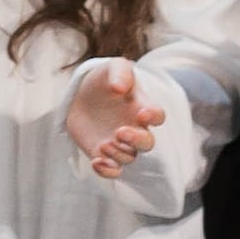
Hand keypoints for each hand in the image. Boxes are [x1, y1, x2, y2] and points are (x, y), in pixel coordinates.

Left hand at [64, 59, 170, 179]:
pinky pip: (113, 169)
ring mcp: (120, 143)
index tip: (142, 113)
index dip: (154, 117)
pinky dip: (107, 171)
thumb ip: (120, 72)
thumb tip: (120, 87)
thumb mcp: (112, 68)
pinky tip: (96, 162)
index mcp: (142, 107)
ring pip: (129, 157)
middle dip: (137, 140)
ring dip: (118, 154)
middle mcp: (135, 128)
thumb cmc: (104, 80)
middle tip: (120, 132)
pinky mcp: (104, 153)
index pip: (158, 116)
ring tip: (104, 145)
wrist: (81, 95)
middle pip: (147, 143)